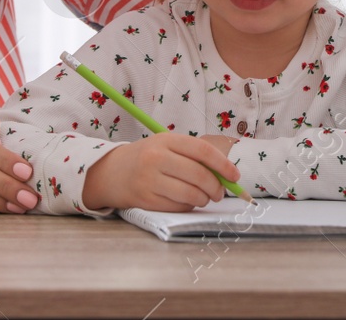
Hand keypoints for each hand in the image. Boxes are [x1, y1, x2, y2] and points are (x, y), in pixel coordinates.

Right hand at [83, 133, 240, 211]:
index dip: (223, 165)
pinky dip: (189, 206)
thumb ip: (192, 156)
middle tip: (220, 192)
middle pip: (199, 175)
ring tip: (204, 197)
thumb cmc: (146, 158)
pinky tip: (187, 201)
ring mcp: (149, 180)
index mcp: (166, 140)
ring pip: (190, 194)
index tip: (235, 176)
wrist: (111, 171)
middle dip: (217, 187)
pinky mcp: (145, 200)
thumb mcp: (165, 146)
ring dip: (204, 199)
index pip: (202, 151)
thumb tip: (225, 174)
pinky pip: (178, 206)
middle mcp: (156, 158)